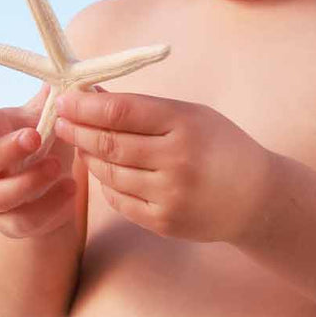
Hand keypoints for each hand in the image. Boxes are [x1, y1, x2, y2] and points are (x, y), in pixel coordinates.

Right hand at [0, 80, 85, 239]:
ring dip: (30, 181)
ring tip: (59, 167)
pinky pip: (25, 221)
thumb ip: (56, 93)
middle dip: (6, 149)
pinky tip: (71, 189)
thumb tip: (75, 72)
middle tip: (34, 136)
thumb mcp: (47, 115)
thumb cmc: (44, 142)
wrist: (53, 191)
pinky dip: (51, 207)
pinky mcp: (10, 224)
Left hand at [54, 87, 274, 243]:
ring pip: (109, 174)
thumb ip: (144, 108)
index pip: (121, 111)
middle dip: (77, 131)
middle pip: (109, 144)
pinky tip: (106, 172)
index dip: (85, 106)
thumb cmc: (220, 148)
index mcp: (184, 124)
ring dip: (89, 158)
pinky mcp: (164, 222)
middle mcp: (177, 160)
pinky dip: (107, 184)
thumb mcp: (191, 116)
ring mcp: (170, 195)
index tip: (65, 99)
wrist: (256, 198)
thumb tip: (93, 94)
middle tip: (59, 122)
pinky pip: (119, 201)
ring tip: (82, 145)